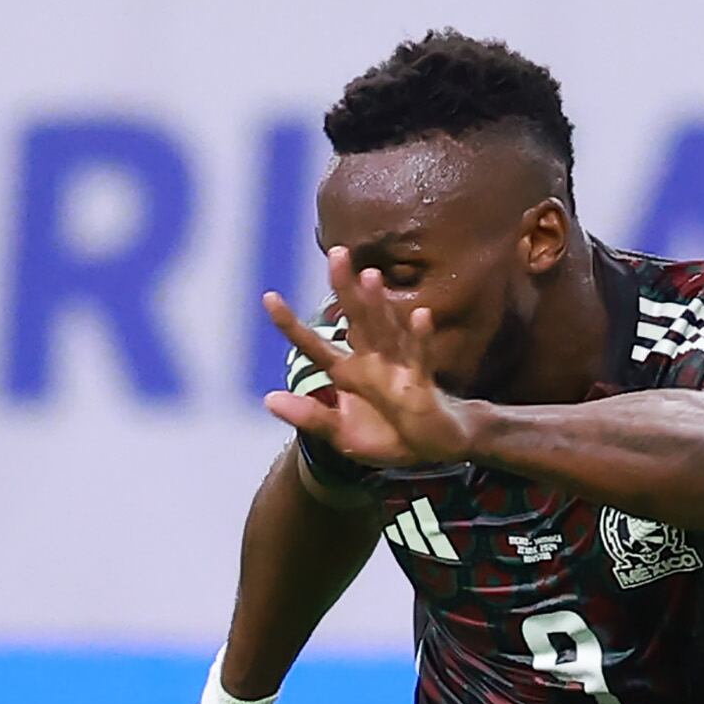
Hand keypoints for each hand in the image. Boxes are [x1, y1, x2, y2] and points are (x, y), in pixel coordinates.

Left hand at [260, 247, 481, 467]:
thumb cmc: (389, 438)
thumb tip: (269, 399)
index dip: (291, 324)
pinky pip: (420, 357)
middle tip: (337, 254)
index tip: (268, 297)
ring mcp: (397, 368)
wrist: (434, 449)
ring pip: (385, 330)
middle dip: (346, 289)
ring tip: (370, 276)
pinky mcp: (422, 383)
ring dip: (378, 304)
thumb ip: (310, 417)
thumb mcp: (343, 435)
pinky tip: (420, 316)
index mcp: (347, 373)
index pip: (314, 344)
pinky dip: (419, 339)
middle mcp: (370, 362)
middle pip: (356, 320)